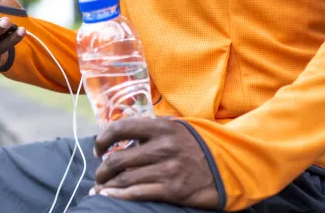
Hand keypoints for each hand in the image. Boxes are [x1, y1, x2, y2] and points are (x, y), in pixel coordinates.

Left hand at [90, 118, 218, 207]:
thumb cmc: (195, 147)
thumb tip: (120, 136)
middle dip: (102, 170)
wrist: (226, 168)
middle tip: (99, 174)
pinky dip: (118, 195)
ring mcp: (167, 169)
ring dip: (106, 185)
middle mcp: (162, 147)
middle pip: (118, 159)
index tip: (98, 148)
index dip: (103, 139)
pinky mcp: (172, 190)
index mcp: (161, 128)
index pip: (120, 128)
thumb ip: (151, 130)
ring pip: (124, 179)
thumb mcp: (176, 128)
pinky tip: (108, 196)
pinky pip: (137, 193)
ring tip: (100, 188)